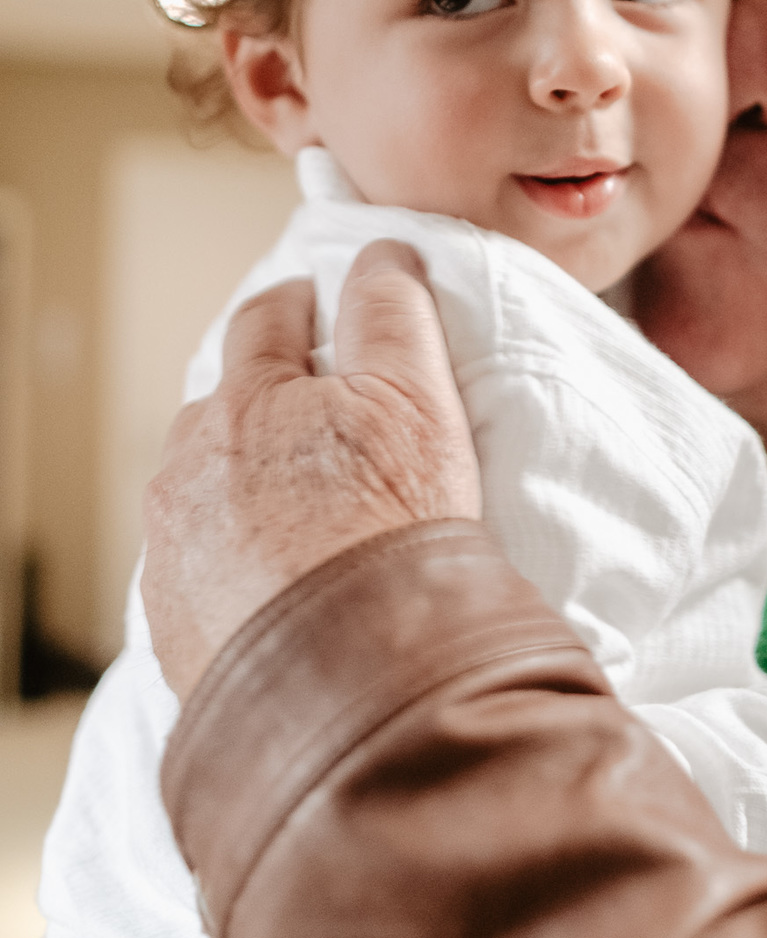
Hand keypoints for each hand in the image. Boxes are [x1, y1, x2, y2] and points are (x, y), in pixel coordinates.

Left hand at [142, 240, 480, 701]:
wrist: (351, 682)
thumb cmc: (391, 536)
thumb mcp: (417, 401)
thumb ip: (395, 315)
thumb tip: (381, 255)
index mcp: (251, 398)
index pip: (269, 319)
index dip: (302, 307)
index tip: (320, 310)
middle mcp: (194, 461)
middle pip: (225, 403)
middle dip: (264, 399)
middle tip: (320, 423)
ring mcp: (177, 541)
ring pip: (205, 484)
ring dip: (242, 482)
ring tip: (304, 516)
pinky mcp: (177, 616)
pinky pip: (200, 563)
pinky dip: (234, 558)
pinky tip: (280, 581)